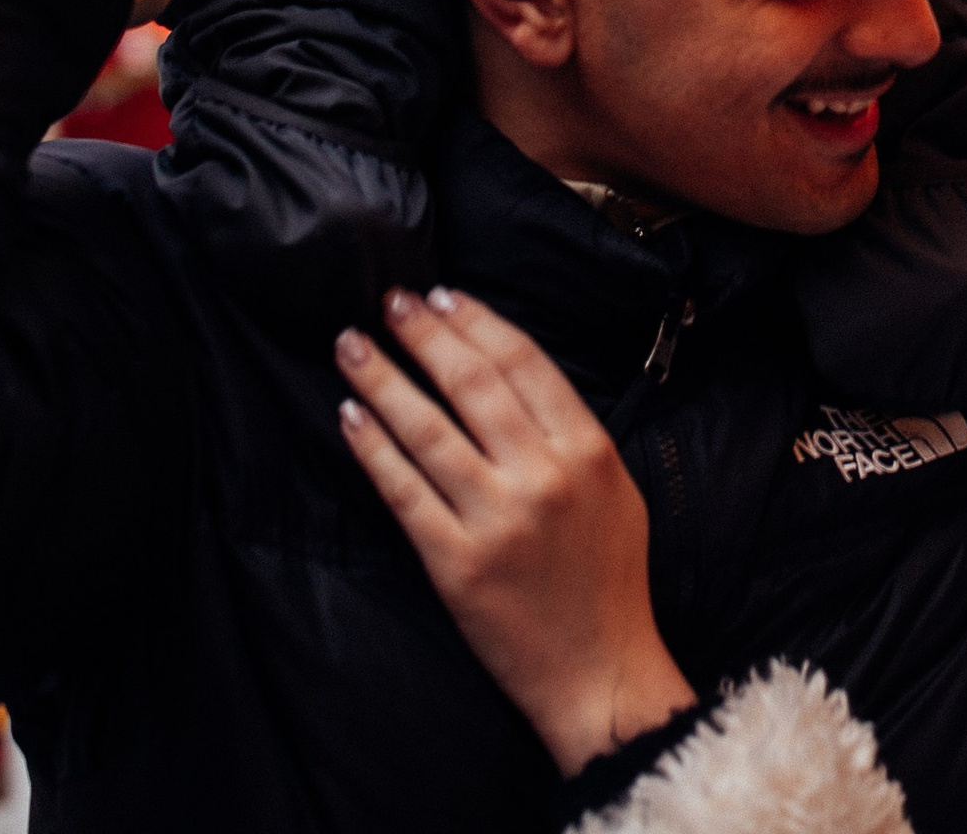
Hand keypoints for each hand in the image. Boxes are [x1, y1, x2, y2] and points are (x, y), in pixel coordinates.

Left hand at [338, 288, 694, 775]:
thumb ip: (574, 433)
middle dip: (425, 334)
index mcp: (587, 449)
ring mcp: (497, 519)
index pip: (524, 362)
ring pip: (428, 429)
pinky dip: (373, 450)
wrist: (599, 671)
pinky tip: (350, 418)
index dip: (478, 322)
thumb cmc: (610, 580)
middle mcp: (542, 475)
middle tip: (390, 300)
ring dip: (384, 380)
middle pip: (473, 383)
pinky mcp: (456, 564)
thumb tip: (514, 377)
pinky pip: (404, 493)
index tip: (443, 295)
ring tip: (352, 345)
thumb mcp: (616, 488)